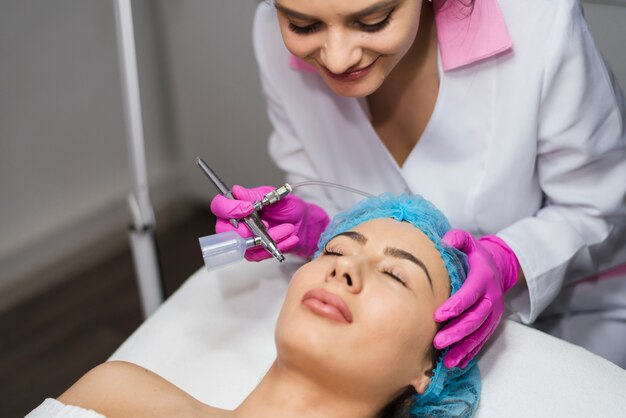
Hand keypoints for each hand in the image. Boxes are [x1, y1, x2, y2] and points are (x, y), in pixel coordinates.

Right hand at [210, 185, 329, 260]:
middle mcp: (235, 223)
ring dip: (270, 238)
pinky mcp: (254, 252)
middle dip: (249, 230)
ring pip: (246, 245)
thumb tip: (236, 191)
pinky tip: (290, 238)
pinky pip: (259, 254)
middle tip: (268, 224)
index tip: (247, 208)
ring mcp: (243, 239)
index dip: (229, 209)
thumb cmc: (286, 207)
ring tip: (288, 228)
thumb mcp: (272, 195)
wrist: (303, 221)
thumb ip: (253, 195)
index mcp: (235, 205)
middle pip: (225, 232)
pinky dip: (277, 246)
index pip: (219, 207)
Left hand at [433, 230, 518, 367]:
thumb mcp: (469, 242)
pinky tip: (457, 363)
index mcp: (483, 278)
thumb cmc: (475, 256)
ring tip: (447, 360)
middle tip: (438, 342)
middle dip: (457, 331)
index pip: (470, 294)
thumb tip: (446, 240)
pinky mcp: (493, 323)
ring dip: (464, 348)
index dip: (455, 305)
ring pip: (480, 333)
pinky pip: (483, 340)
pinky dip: (471, 353)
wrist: (499, 266)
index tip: (438, 315)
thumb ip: (458, 238)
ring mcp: (494, 312)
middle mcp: (491, 297)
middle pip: (475, 318)